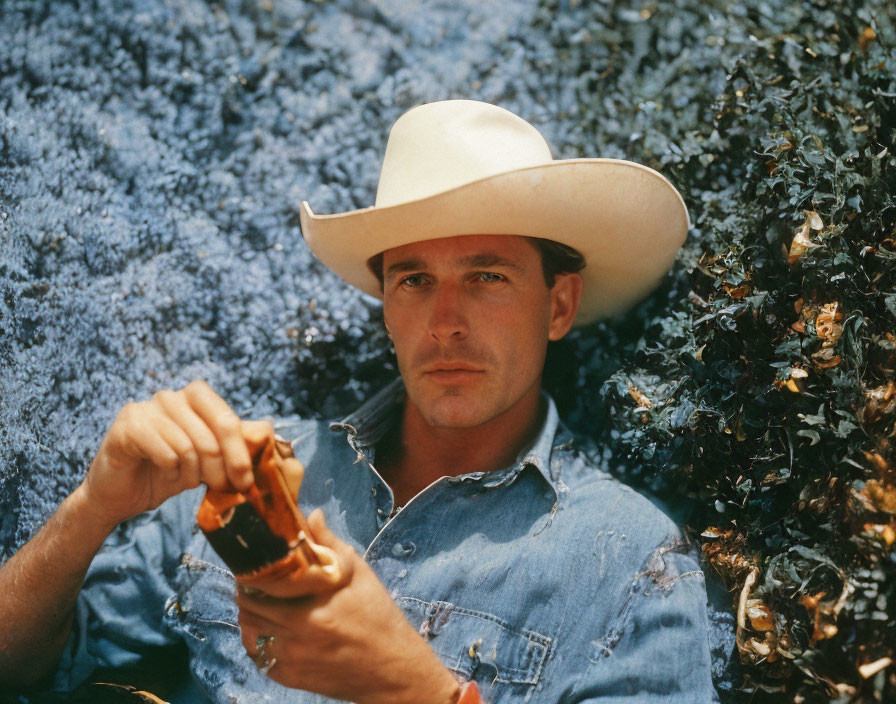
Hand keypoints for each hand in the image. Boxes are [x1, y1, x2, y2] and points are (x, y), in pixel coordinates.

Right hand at [78, 380, 255, 530]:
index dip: (239, 452)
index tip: (246, 482)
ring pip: (190, 445)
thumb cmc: (167, 474)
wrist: (120, 495)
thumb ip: (233, 445)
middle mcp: (171, 396)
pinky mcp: (127, 425)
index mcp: (195, 398)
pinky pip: (166, 452)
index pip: (228, 419)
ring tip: (183, 481)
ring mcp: (147, 408)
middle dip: (222, 467)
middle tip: (221, 487)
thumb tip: (270, 437)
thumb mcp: (207, 460)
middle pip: (213, 433)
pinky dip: (171, 471)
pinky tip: (163, 474)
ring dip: (192, 473)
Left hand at [236, 509, 461, 703]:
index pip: (261, 584)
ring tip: (266, 604)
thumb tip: (312, 513)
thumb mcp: (359, 574)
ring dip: (251, 615)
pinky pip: (258, 654)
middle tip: (259, 582)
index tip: (259, 563)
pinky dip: (260, 639)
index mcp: (314, 605)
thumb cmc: (377, 615)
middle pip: (248, 607)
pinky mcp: (288, 677)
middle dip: (249, 592)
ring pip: (249, 631)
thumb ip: (330, 544)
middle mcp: (298, 633)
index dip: (254, 571)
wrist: (391, 668)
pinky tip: (274, 629)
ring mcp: (290, 658)